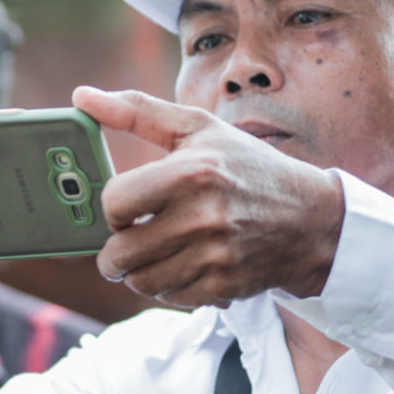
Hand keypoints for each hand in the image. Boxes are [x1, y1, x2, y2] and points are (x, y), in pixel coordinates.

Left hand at [73, 87, 344, 305]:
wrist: (311, 220)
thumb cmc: (247, 168)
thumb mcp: (198, 128)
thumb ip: (137, 111)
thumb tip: (82, 96)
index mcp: (192, 171)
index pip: (114, 203)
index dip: (114, 208)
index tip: (127, 207)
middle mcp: (203, 216)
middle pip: (119, 254)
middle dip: (117, 249)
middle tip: (132, 237)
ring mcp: (215, 256)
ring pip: (140, 282)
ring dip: (141, 270)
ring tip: (160, 250)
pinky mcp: (223, 286)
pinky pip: (169, 297)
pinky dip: (170, 285)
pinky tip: (187, 263)